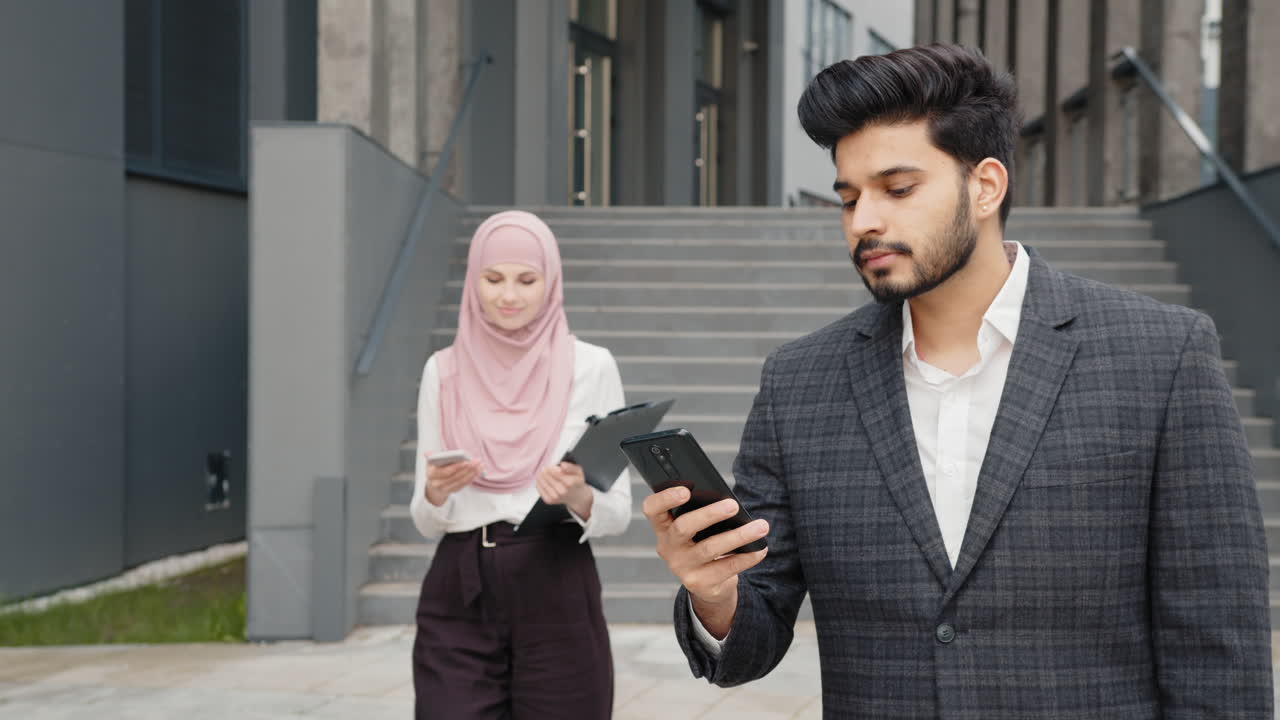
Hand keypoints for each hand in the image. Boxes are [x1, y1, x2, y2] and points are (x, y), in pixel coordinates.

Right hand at [424, 454, 481, 505]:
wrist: (433, 486)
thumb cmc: (434, 470)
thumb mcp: (430, 463)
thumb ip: (431, 457)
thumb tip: (428, 453)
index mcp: (431, 475)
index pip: (445, 472)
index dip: (456, 467)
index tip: (465, 461)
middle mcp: (437, 484)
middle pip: (455, 477)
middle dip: (467, 469)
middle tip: (476, 461)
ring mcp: (446, 489)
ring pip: (461, 481)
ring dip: (472, 473)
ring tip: (479, 465)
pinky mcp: (453, 491)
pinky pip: (464, 485)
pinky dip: (471, 478)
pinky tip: (477, 471)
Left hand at [537, 462, 592, 517]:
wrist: (575, 496)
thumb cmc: (575, 481)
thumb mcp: (578, 471)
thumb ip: (571, 467)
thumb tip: (562, 465)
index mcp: (570, 483)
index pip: (557, 474)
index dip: (552, 469)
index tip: (549, 466)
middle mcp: (563, 492)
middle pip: (550, 479)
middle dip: (545, 472)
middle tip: (544, 468)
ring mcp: (556, 497)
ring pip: (544, 484)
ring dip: (540, 477)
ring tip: (540, 473)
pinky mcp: (549, 501)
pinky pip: (541, 490)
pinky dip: (539, 484)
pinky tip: (539, 479)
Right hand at [642, 487, 768, 638]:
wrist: (706, 583)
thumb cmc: (702, 543)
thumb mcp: (696, 529)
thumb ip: (702, 515)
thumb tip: (729, 504)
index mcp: (663, 527)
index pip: (652, 509)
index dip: (665, 498)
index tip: (686, 490)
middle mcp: (668, 547)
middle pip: (683, 527)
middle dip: (709, 514)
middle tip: (733, 505)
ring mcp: (682, 567)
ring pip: (710, 548)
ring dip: (738, 535)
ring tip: (760, 526)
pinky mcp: (699, 583)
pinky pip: (726, 567)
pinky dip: (747, 556)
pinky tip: (760, 548)